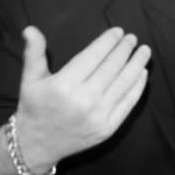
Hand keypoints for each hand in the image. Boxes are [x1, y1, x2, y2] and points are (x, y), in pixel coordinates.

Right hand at [15, 25, 150, 171]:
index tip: (119, 31)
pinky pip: (128, 103)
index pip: (94, 56)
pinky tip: (142, 73)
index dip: (108, 41)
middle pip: (112, 67)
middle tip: (132, 38)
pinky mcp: (107, 128)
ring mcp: (98, 116)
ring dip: (137, 64)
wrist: (37, 145)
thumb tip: (30, 29)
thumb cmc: (34, 107)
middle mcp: (83, 100)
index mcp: (63, 85)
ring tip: (144, 51)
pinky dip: (138, 87)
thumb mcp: (29, 79)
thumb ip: (34, 53)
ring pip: (124, 83)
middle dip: (125, 49)